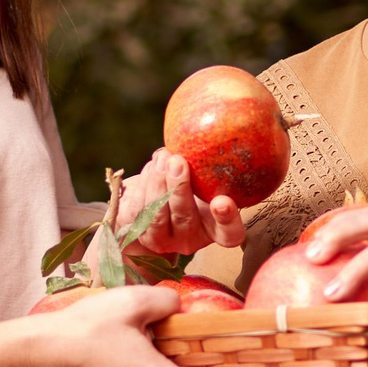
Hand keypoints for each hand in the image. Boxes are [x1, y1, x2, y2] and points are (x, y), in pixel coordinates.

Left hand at [114, 148, 245, 256]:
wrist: (154, 201)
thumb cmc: (191, 185)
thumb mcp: (205, 180)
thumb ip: (211, 168)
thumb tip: (224, 126)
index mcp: (215, 230)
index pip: (229, 233)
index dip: (227, 220)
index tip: (222, 201)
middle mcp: (189, 239)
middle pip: (185, 220)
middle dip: (179, 189)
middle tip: (178, 162)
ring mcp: (162, 240)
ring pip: (157, 215)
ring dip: (157, 182)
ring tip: (163, 157)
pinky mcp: (138, 233)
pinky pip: (138, 208)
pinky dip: (144, 183)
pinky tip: (153, 166)